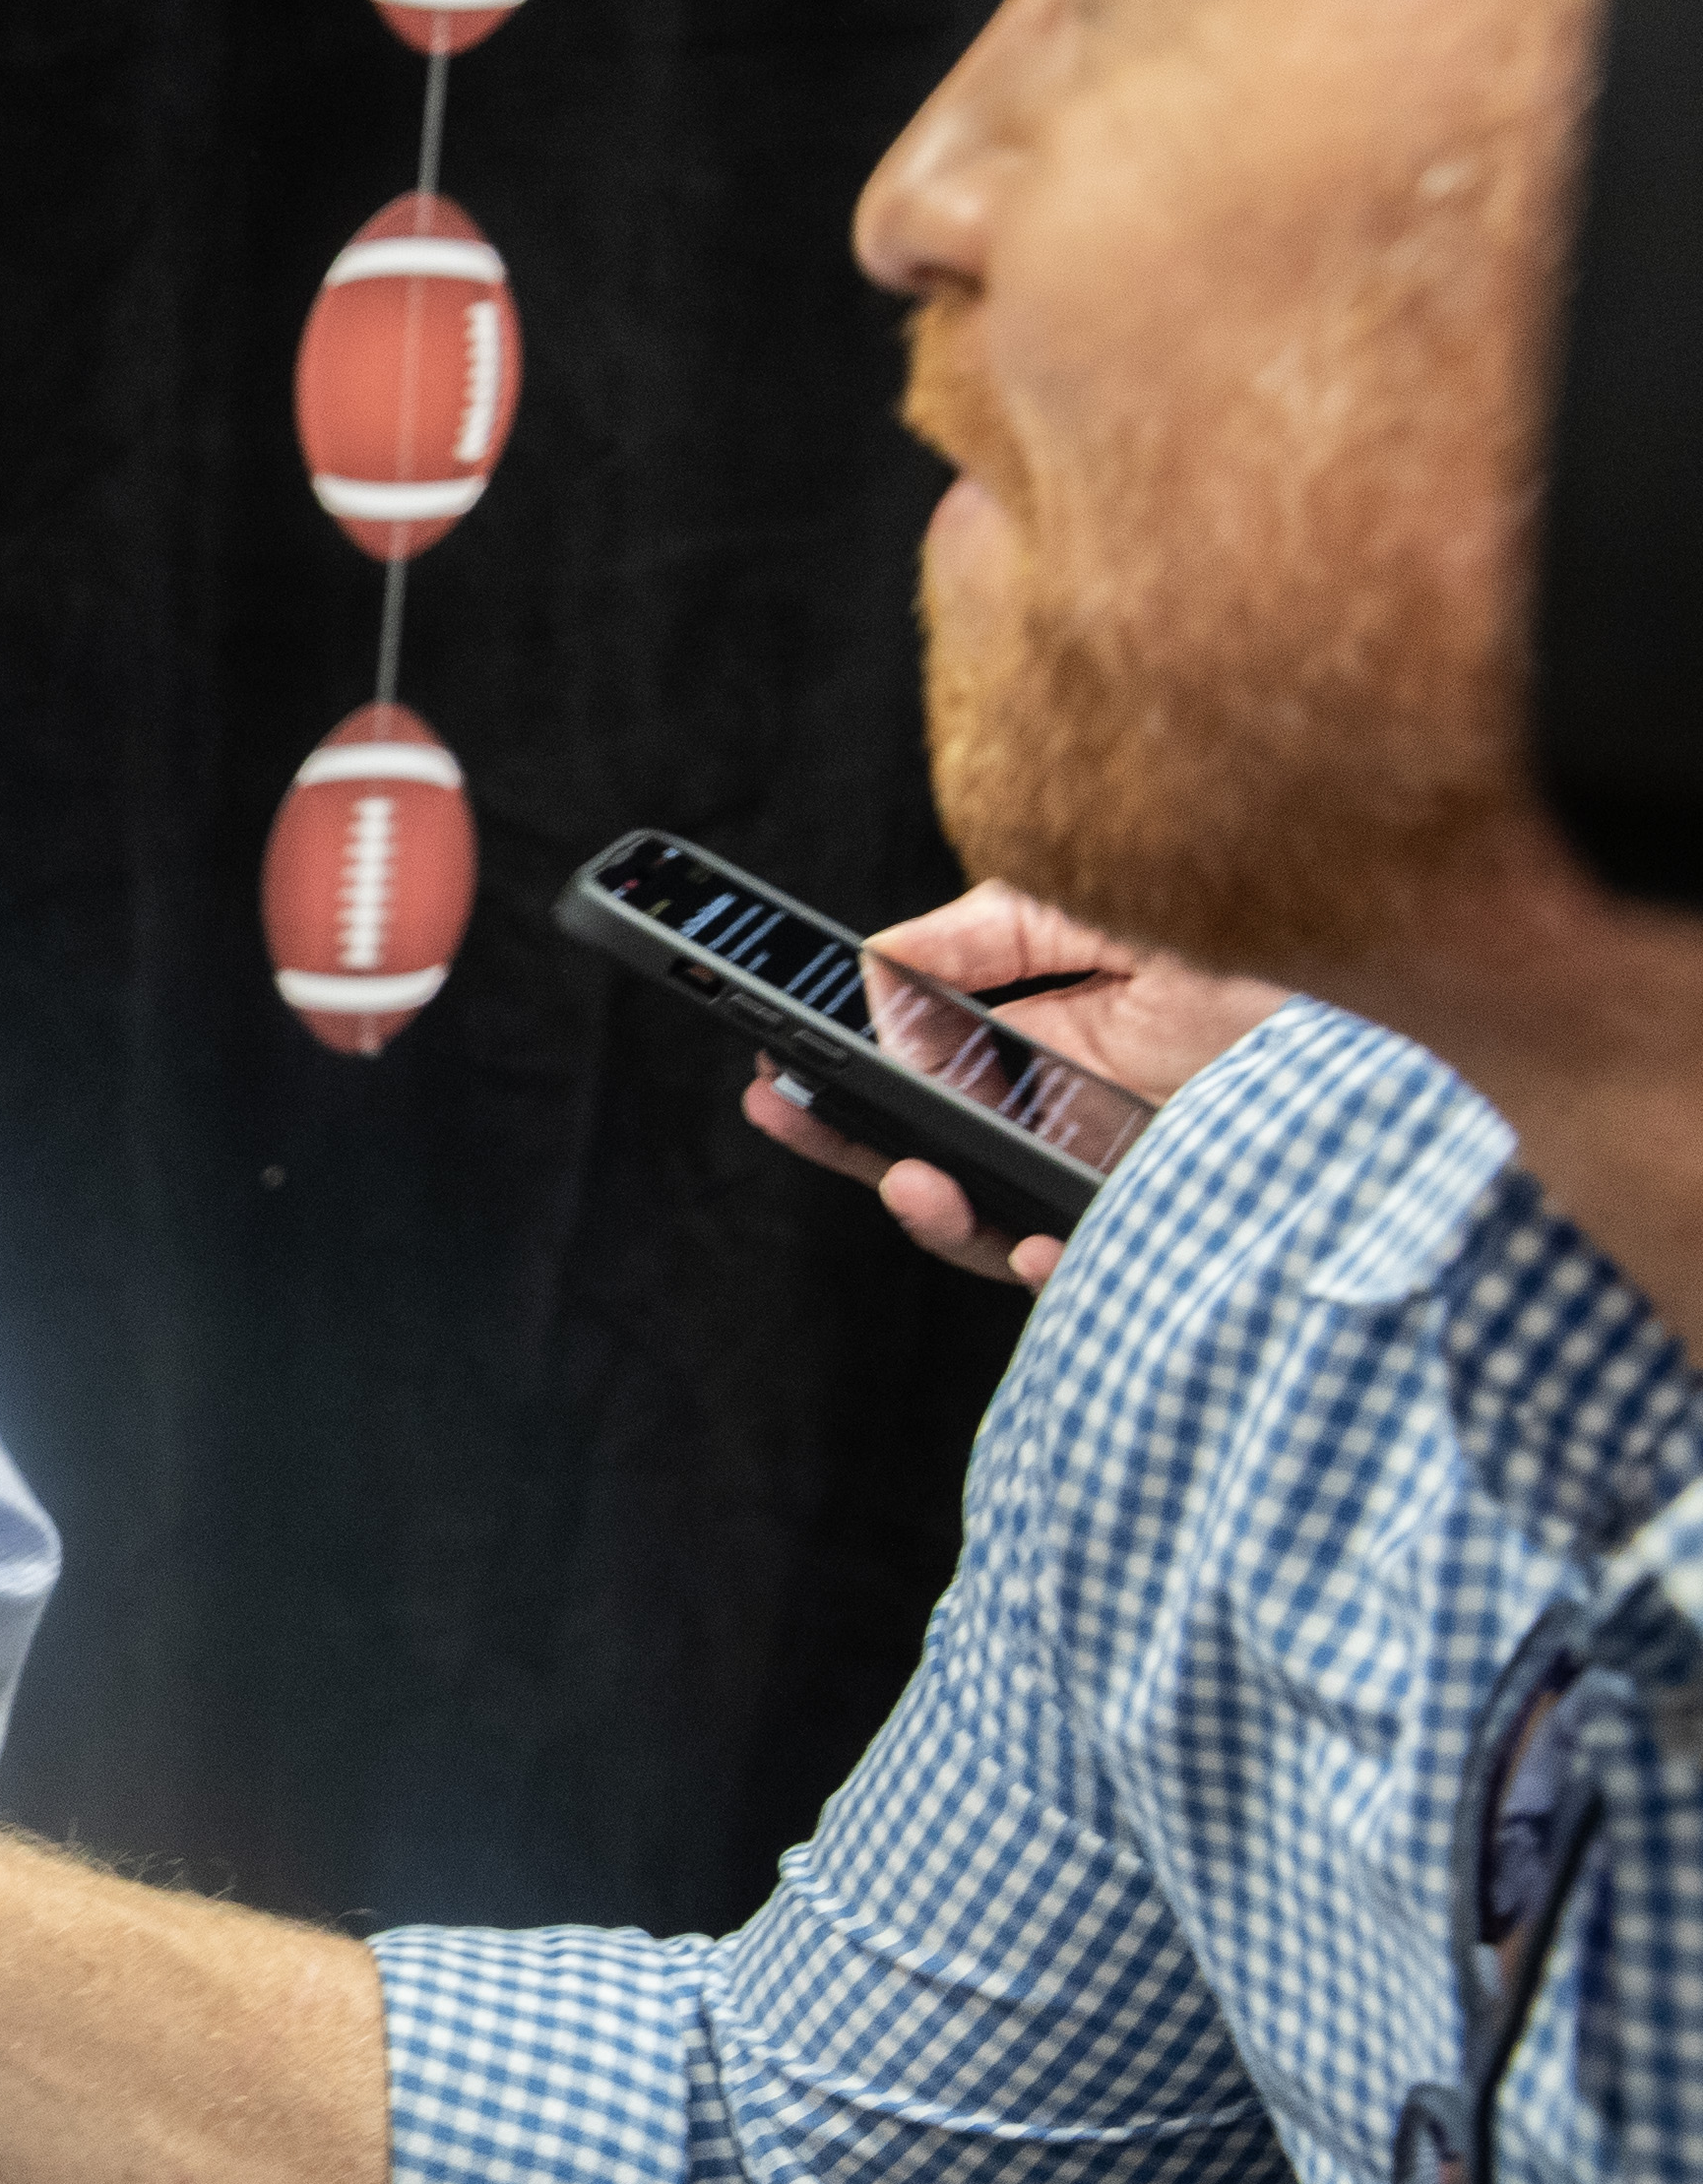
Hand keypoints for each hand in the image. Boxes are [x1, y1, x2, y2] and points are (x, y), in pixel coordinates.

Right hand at [733, 880, 1286, 1286]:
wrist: (1406, 986)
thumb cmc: (1260, 938)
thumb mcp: (1099, 909)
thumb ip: (985, 938)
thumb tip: (877, 967)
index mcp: (1045, 1045)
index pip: (918, 1076)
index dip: (841, 1082)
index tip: (778, 1069)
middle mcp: (1071, 1122)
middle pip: (930, 1156)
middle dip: (848, 1143)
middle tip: (787, 1115)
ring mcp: (1118, 1180)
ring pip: (996, 1227)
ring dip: (937, 1214)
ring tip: (916, 1185)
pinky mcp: (1174, 1228)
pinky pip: (1097, 1274)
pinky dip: (1056, 1268)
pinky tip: (1044, 1247)